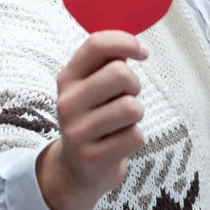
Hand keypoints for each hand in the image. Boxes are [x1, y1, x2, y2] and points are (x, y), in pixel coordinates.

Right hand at [37, 31, 148, 209]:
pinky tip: (117, 142)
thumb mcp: (92, 83)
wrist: (77, 168)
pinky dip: (134, 137)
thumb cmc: (95, 113)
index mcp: (68, 77)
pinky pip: (135, 136)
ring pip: (132, 106)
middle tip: (127, 96)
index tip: (143, 52)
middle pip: (120, 73)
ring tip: (121, 120)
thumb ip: (109, 59)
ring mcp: (77, 132)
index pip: (96, 44)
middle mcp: (67, 102)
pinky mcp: (92, 158)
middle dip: (134, 84)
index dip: (126, 42)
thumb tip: (136, 45)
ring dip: (136, 112)